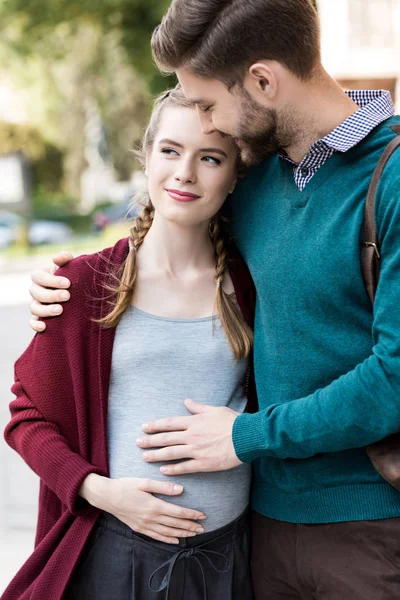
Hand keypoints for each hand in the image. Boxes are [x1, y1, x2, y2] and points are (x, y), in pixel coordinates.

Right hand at [29, 251, 72, 331]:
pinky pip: (32, 322)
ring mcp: (37, 305)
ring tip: (61, 310)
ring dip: (46, 310)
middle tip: (68, 296)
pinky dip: (36, 325)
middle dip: (51, 295)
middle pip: (36, 293)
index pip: (38, 276)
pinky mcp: (40, 318)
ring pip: (34, 308)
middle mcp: (36, 291)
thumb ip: (65, 258)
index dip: (51, 280)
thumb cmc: (73, 276)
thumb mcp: (71, 265)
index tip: (68, 283)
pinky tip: (45, 327)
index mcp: (40, 276)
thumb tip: (55, 258)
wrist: (80, 293)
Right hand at [80, 474, 206, 544]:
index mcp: (154, 505)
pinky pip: (156, 536)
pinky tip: (176, 540)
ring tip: (194, 534)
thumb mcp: (144, 482)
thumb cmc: (126, 486)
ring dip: (182, 533)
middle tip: (203, 527)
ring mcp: (145, 525)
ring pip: (168, 532)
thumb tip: (181, 490)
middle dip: (190, 526)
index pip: (178, 512)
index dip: (191, 514)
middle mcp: (151, 518)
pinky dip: (168, 539)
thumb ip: (163, 486)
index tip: (202, 515)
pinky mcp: (139, 528)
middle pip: (175, 524)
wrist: (107, 497)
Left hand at [136, 399, 242, 475]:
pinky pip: (184, 467)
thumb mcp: (214, 410)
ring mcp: (196, 450)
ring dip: (156, 455)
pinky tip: (162, 470)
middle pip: (166, 438)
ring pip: (171, 453)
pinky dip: (172, 468)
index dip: (155, 425)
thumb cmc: (232, 422)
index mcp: (193, 422)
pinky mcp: (203, 463)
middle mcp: (191, 436)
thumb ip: (198, 407)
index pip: (169, 423)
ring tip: (144, 457)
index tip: (144, 427)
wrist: (246, 437)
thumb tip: (186, 401)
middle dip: (150, 440)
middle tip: (137, 442)